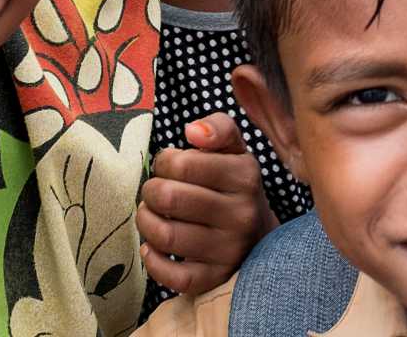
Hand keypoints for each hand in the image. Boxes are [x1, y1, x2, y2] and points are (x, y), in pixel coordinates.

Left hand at [137, 112, 278, 295]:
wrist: (260, 235)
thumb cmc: (235, 186)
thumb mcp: (234, 149)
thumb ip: (218, 128)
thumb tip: (193, 132)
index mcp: (244, 176)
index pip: (181, 163)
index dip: (163, 162)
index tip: (168, 166)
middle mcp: (241, 214)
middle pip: (168, 198)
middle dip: (150, 191)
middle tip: (155, 192)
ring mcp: (229, 250)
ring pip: (165, 236)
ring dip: (146, 222)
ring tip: (152, 214)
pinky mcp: (216, 278)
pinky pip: (173, 276)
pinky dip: (153, 261)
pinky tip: (153, 247)